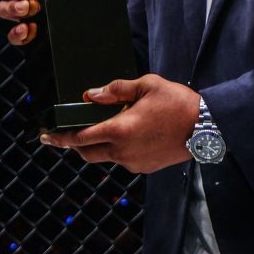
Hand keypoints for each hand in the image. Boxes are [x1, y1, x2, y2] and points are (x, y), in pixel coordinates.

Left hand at [39, 75, 200, 173]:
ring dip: (98, 146)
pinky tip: (128, 135)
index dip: (59, 138)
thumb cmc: (178, 103)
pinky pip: (122, 160)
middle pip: (86, 153)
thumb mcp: (146, 85)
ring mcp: (134, 162)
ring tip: (104, 128)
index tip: (45, 137)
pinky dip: (117, 150)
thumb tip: (90, 95)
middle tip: (66, 134)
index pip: (79, 137)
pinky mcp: (145, 168)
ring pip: (104, 157)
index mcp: (119, 129)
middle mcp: (123, 150)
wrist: (207, 127)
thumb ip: (115, 89)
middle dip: (74, 145)